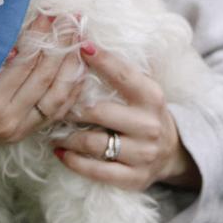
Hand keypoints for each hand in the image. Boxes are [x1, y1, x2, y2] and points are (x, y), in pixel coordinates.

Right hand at [0, 13, 83, 168]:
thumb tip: (8, 29)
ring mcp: (16, 129)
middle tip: (70, 19)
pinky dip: (71, 90)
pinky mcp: (21, 134)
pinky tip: (79, 69)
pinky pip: (55, 112)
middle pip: (45, 78)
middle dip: (61, 45)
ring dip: (71, 66)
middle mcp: (5, 119)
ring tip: (79, 38)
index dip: (39, 37)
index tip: (48, 13)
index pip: (24, 63)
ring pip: (57, 97)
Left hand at [51, 42, 201, 192]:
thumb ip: (119, 72)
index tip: (80, 46)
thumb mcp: (142, 89)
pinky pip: (96, 171)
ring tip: (51, 129)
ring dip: (67, 136)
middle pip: (99, 112)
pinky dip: (73, 161)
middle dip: (70, 106)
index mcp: (152, 97)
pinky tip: (60, 152)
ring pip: (94, 143)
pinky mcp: (134, 179)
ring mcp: (143, 154)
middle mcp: (149, 125)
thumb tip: (85, 43)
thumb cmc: (144, 112)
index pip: (123, 74)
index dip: (102, 59)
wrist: (171, 152)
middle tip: (50, 101)